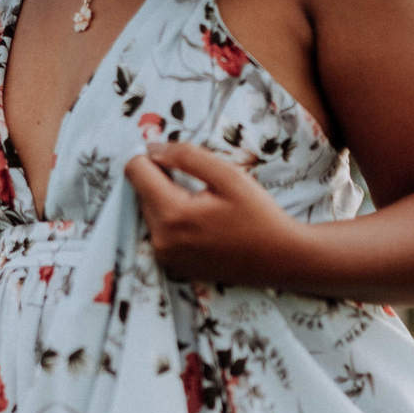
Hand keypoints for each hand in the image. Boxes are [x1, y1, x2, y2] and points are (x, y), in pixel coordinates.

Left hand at [124, 142, 303, 284]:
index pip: (135, 171)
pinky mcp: (169, 264)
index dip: (151, 156)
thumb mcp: (228, 175)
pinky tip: (201, 224)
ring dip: (168, 200)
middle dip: (164, 180)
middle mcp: (160, 239)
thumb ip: (185, 157)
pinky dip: (173, 220)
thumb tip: (151, 148)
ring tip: (204, 207)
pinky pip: (158, 230)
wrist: (278, 258)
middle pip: (142, 191)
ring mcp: (163, 256)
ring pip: (149, 210)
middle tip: (201, 188)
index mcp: (172, 214)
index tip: (173, 157)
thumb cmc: (258, 214)